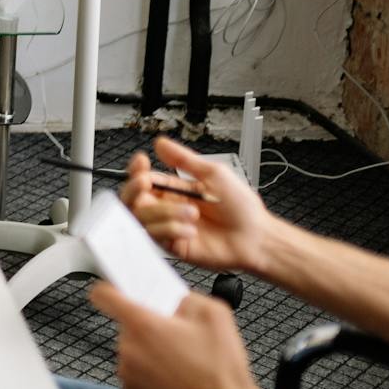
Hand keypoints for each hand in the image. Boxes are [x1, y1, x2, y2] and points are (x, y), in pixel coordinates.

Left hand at [88, 286, 277, 388]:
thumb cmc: (220, 372)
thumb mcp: (214, 315)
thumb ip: (186, 298)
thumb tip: (176, 300)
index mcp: (142, 324)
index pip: (103, 295)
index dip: (110, 290)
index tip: (116, 291)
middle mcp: (128, 349)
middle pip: (126, 327)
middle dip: (147, 328)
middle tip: (174, 336)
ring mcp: (127, 375)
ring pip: (132, 352)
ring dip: (149, 353)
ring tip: (181, 361)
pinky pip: (136, 375)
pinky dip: (150, 374)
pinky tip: (175, 378)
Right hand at [122, 136, 272, 275]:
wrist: (256, 238)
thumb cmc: (242, 208)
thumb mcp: (213, 174)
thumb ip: (184, 159)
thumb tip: (161, 143)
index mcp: (175, 189)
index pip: (144, 177)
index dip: (136, 169)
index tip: (142, 161)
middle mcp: (168, 208)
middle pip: (132, 198)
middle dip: (134, 188)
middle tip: (146, 183)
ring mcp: (169, 227)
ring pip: (142, 216)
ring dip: (164, 212)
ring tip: (192, 213)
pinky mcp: (173, 245)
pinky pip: (156, 236)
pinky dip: (171, 229)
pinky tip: (191, 230)